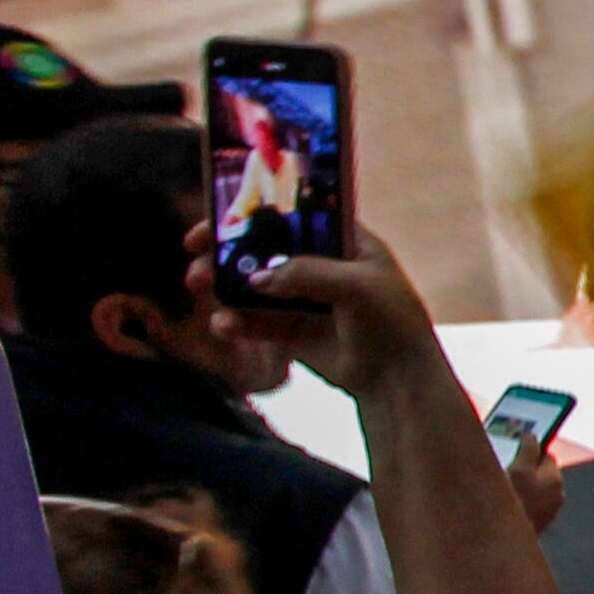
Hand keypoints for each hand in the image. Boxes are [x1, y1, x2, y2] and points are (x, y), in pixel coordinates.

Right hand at [189, 220, 439, 394]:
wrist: (398, 379)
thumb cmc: (392, 322)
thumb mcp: (357, 287)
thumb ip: (307, 274)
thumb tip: (257, 278)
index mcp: (344, 242)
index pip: (294, 216)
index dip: (255, 213)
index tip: (216, 218)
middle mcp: (321, 265)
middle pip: (266, 250)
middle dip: (227, 251)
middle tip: (194, 254)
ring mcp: (305, 299)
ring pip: (254, 286)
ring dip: (223, 284)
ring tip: (196, 284)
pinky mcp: (294, 332)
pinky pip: (256, 322)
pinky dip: (236, 321)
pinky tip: (223, 325)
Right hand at [506, 439, 564, 535]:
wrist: (506, 539)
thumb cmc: (513, 501)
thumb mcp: (518, 468)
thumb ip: (528, 448)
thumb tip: (532, 436)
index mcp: (555, 479)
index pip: (545, 455)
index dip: (529, 450)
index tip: (515, 449)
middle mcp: (557, 495)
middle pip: (540, 473)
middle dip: (525, 469)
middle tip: (505, 468)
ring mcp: (548, 511)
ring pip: (534, 490)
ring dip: (521, 486)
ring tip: (502, 486)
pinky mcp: (538, 524)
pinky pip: (529, 505)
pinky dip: (520, 501)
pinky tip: (505, 503)